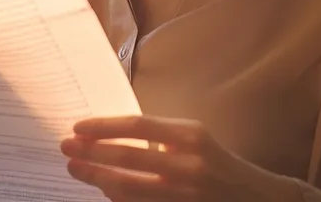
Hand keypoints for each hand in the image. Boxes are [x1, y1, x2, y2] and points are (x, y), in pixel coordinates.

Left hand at [60, 115, 259, 200]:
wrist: (254, 197)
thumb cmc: (216, 161)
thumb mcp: (193, 138)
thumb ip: (159, 135)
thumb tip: (107, 135)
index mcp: (191, 136)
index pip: (137, 126)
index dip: (103, 126)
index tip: (77, 127)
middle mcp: (189, 164)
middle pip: (128, 158)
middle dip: (91, 153)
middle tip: (66, 148)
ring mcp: (185, 194)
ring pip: (130, 189)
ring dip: (97, 179)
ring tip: (75, 169)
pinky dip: (118, 199)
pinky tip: (102, 190)